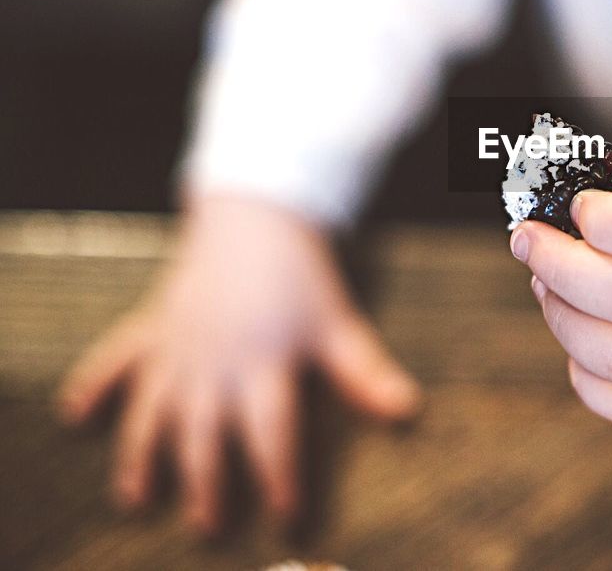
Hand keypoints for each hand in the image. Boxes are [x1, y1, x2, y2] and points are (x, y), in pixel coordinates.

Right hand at [57, 194, 420, 533]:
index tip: (287, 515)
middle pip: (205, 438)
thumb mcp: (339, 324)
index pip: (272, 438)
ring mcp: (177, 347)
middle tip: (209, 527)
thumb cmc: (303, 273)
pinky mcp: (154, 325)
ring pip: (152, 413)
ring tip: (135, 498)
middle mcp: (213, 366)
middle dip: (206, 485)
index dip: (280, 478)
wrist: (257, 213)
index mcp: (262, 368)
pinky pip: (116, 358)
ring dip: (141, 456)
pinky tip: (73, 414)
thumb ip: (366, 373)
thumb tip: (408, 410)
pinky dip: (94, 383)